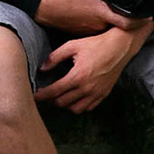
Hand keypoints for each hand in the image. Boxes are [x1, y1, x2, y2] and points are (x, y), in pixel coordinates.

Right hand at [33, 0, 148, 34]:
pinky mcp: (85, 33)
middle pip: (120, 26)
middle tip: (133, 11)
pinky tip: (99, 15)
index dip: (140, 21)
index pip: (127, 23)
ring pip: (110, 28)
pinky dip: (103, 24)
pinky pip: (99, 30)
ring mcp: (92, 31)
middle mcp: (99, 25)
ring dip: (114, 22)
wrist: (45, 10)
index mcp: (102, 13)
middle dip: (128, 19)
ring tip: (116, 12)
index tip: (148, 16)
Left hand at [34, 20, 153, 112]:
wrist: (120, 47)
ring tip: (58, 97)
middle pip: (62, 102)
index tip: (34, 96)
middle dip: (51, 100)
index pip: (54, 92)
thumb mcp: (72, 45)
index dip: (42, 95)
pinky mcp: (104, 94)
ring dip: (64, 105)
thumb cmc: (96, 44)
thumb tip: (42, 68)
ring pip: (75, 109)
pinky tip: (74, 98)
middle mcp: (87, 88)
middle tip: (45, 95)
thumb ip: (54, 57)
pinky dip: (79, 106)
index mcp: (77, 76)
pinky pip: (88, 107)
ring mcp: (96, 93)